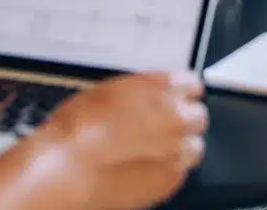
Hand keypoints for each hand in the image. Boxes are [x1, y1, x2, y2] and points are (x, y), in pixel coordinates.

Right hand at [37, 72, 207, 209]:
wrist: (67, 168)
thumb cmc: (78, 128)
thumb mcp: (111, 91)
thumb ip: (142, 93)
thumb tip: (150, 98)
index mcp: (162, 88)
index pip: (193, 84)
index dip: (183, 93)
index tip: (177, 99)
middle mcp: (175, 117)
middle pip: (199, 116)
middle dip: (184, 121)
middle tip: (163, 127)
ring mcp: (176, 151)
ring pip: (195, 147)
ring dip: (180, 147)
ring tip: (155, 151)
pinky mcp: (169, 182)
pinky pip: (181, 173)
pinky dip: (169, 170)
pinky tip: (147, 168)